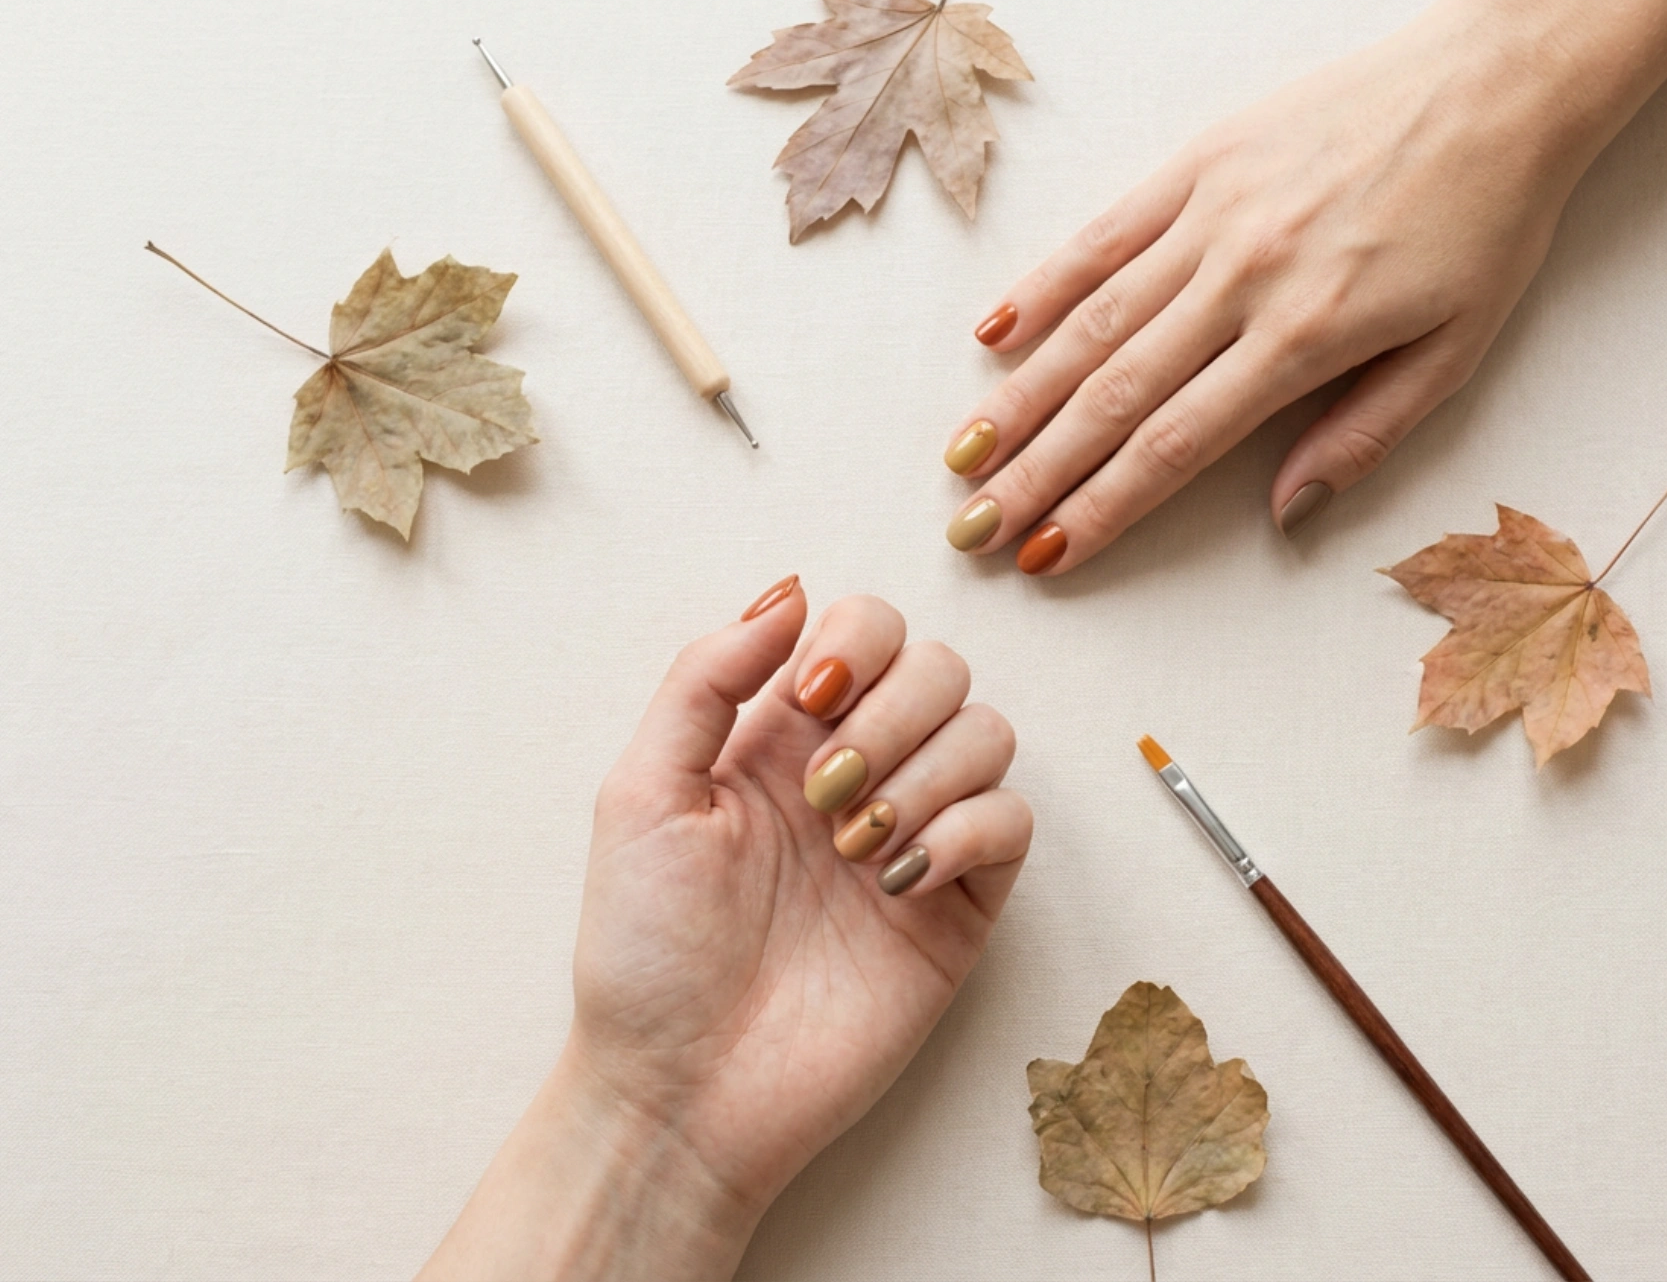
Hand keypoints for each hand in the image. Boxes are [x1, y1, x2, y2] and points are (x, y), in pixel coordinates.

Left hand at [421, 580, 1029, 1280]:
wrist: (683, 1087)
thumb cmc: (646, 950)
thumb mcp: (642, 794)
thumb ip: (705, 680)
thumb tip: (788, 592)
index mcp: (783, 734)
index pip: (866, 629)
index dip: (856, 641)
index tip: (808, 698)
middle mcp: (861, 770)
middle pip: (939, 667)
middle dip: (892, 713)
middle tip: (824, 794)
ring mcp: (916, 834)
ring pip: (988, 733)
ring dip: (927, 771)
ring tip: (854, 847)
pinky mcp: (959, 905)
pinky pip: (1011, 822)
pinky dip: (967, 830)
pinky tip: (899, 879)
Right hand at [943, 0, 1666, 573]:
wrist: (1499, 83)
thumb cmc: (1487, 224)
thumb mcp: (1455, 352)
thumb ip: (1362, 437)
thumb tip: (1281, 516)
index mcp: (1306, 337)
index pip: (1175, 444)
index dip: (1104, 508)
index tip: (1049, 554)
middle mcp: (1243, 278)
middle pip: (1113, 396)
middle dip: (1036, 473)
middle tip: (972, 529)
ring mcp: (1211, 214)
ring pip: (1091, 322)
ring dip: (1018, 396)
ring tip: (962, 455)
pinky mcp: (1198, 162)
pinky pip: (1103, 233)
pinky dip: (1042, 285)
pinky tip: (991, 335)